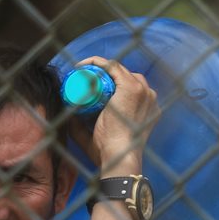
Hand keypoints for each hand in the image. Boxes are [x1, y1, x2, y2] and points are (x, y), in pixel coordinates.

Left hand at [71, 57, 158, 174]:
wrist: (119, 155)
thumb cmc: (110, 152)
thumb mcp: (98, 136)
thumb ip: (85, 128)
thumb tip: (69, 117)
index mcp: (148, 109)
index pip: (129, 88)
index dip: (108, 84)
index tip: (89, 87)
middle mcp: (149, 97)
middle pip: (124, 76)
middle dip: (102, 75)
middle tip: (82, 80)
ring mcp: (142, 90)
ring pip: (117, 69)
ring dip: (98, 68)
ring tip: (80, 74)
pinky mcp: (131, 87)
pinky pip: (111, 66)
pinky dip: (95, 63)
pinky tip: (81, 68)